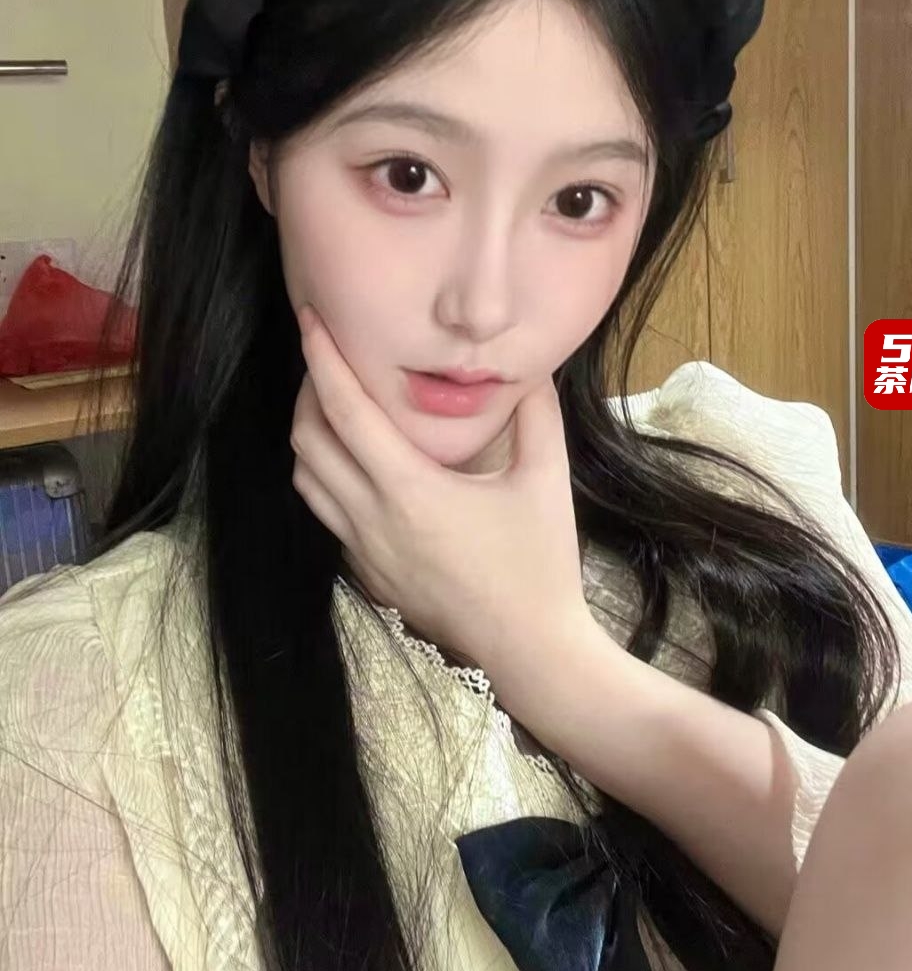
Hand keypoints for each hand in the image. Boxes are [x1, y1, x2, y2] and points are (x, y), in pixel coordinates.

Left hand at [290, 303, 590, 673]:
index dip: (322, 360)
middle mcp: (372, 519)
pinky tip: (359, 465)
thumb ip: (537, 414)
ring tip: (337, 407)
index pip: (345, 411)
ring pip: (306, 480)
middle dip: (308, 392)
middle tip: (330, 361)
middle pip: (307, 442)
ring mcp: (363, 551)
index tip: (309, 320)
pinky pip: (326, 513)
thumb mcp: (545, 479)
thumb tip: (533, 367)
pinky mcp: (367, 574)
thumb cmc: (539, 564)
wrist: (529, 651)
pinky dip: (326, 476)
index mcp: (409, 490)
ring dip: (311, 436)